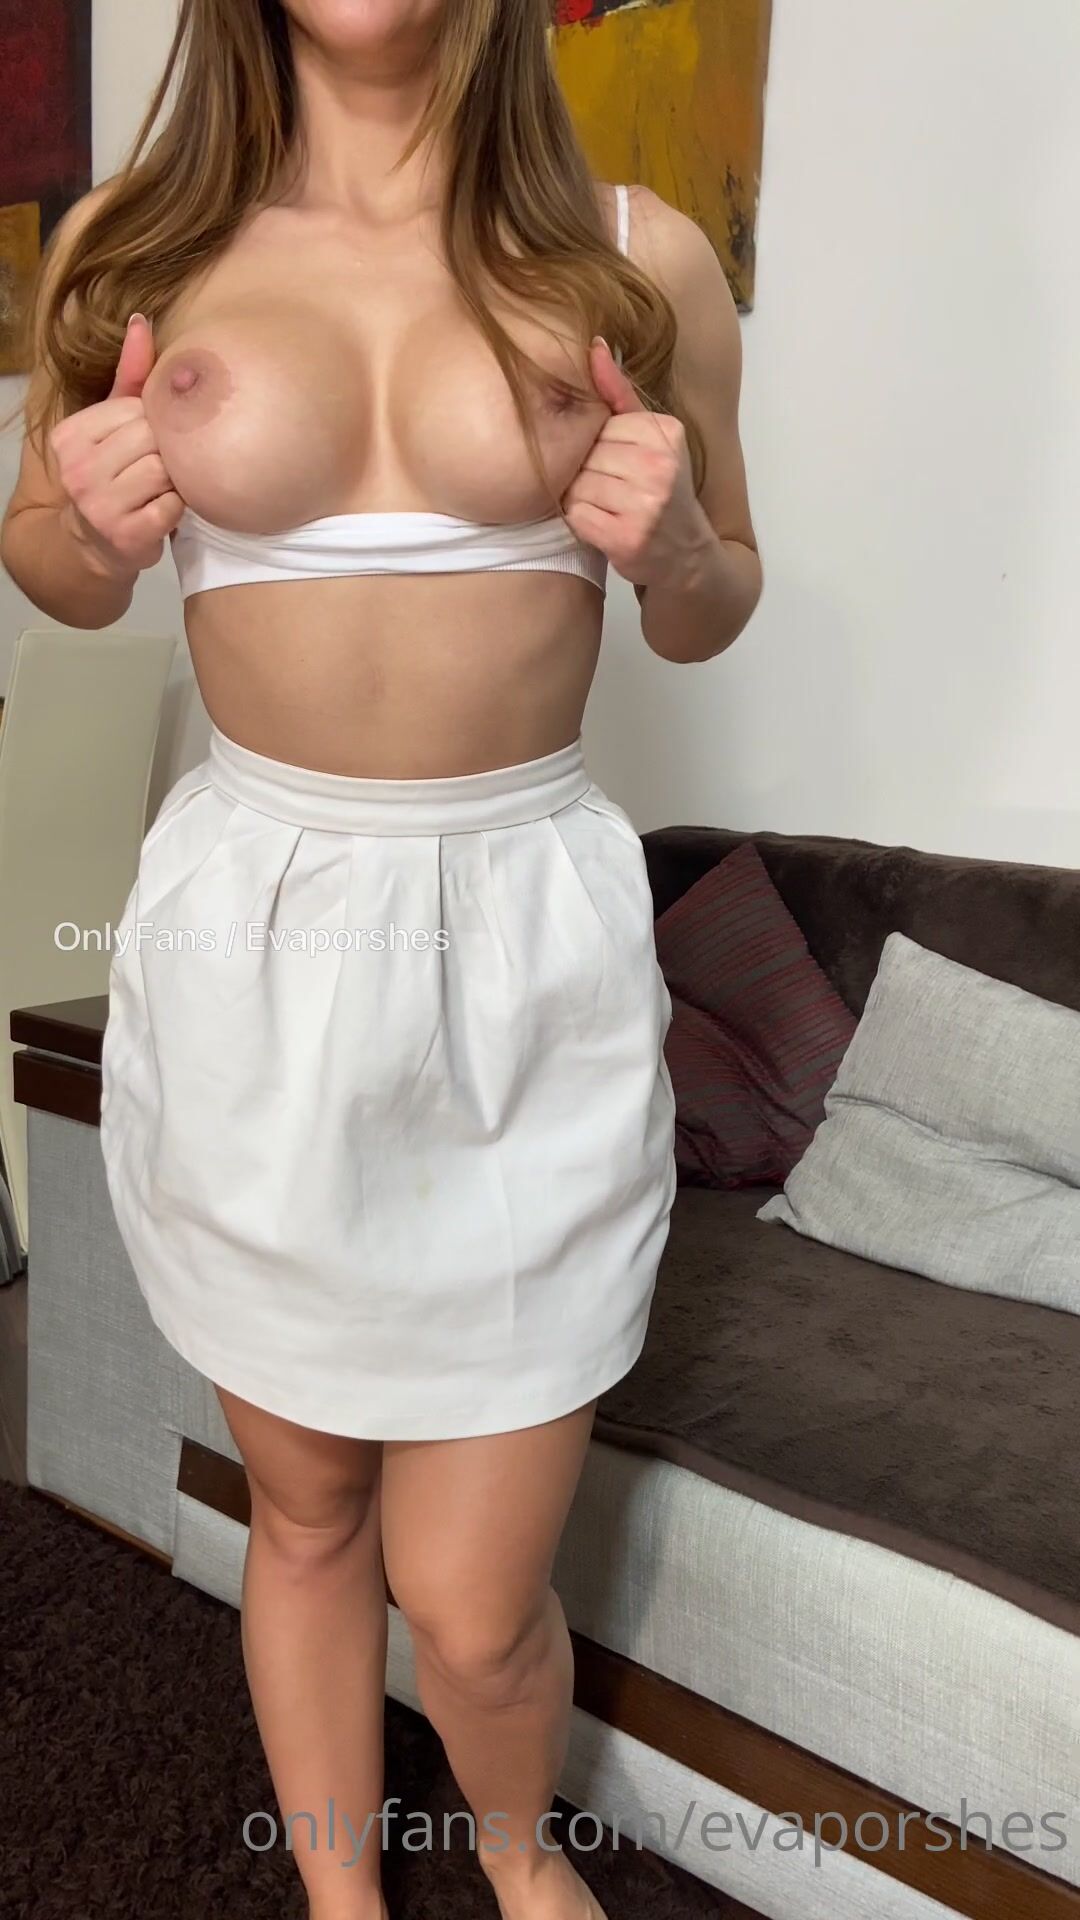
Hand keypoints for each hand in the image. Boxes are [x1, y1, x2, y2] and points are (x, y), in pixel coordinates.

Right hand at [48, 313, 185, 581]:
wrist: (95, 544)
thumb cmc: (113, 476)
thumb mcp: (113, 423)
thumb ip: (130, 375)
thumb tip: (141, 321)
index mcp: (70, 435)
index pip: (134, 409)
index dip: (152, 424)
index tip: (145, 442)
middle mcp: (77, 469)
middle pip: (151, 438)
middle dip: (165, 451)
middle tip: (159, 467)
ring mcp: (99, 505)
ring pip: (164, 471)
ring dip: (174, 480)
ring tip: (161, 487)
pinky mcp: (126, 534)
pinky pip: (173, 507)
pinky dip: (177, 509)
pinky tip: (164, 510)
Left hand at [560, 336, 716, 589]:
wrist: (687, 556)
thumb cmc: (661, 494)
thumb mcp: (651, 438)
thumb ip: (619, 395)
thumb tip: (593, 345)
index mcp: (667, 434)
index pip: (600, 425)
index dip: (598, 448)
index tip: (618, 467)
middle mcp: (660, 467)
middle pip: (586, 455)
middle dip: (589, 474)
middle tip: (612, 493)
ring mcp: (645, 505)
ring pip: (577, 486)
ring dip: (583, 500)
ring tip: (609, 509)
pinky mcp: (627, 539)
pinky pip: (576, 517)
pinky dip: (582, 524)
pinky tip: (604, 527)